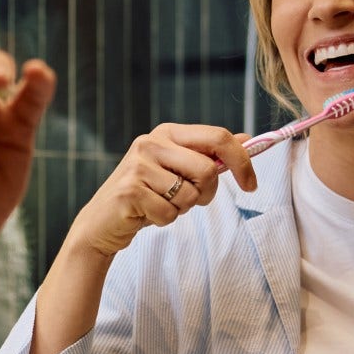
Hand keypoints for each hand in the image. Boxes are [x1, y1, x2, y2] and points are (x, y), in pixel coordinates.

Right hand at [65, 124, 255, 257]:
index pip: (218, 136)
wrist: (103, 221)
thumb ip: (208, 153)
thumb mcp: (177, 168)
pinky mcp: (130, 191)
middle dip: (207, 193)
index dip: (242, 161)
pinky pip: (170, 213)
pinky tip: (147, 214)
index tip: (251, 185)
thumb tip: (246, 138)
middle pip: (208, 169)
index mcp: (167, 132)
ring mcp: (138, 166)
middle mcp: (151, 142)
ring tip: (161, 204)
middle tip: (190, 200)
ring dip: (182, 209)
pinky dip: (164, 220)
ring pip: (190, 195)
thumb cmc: (146, 194)